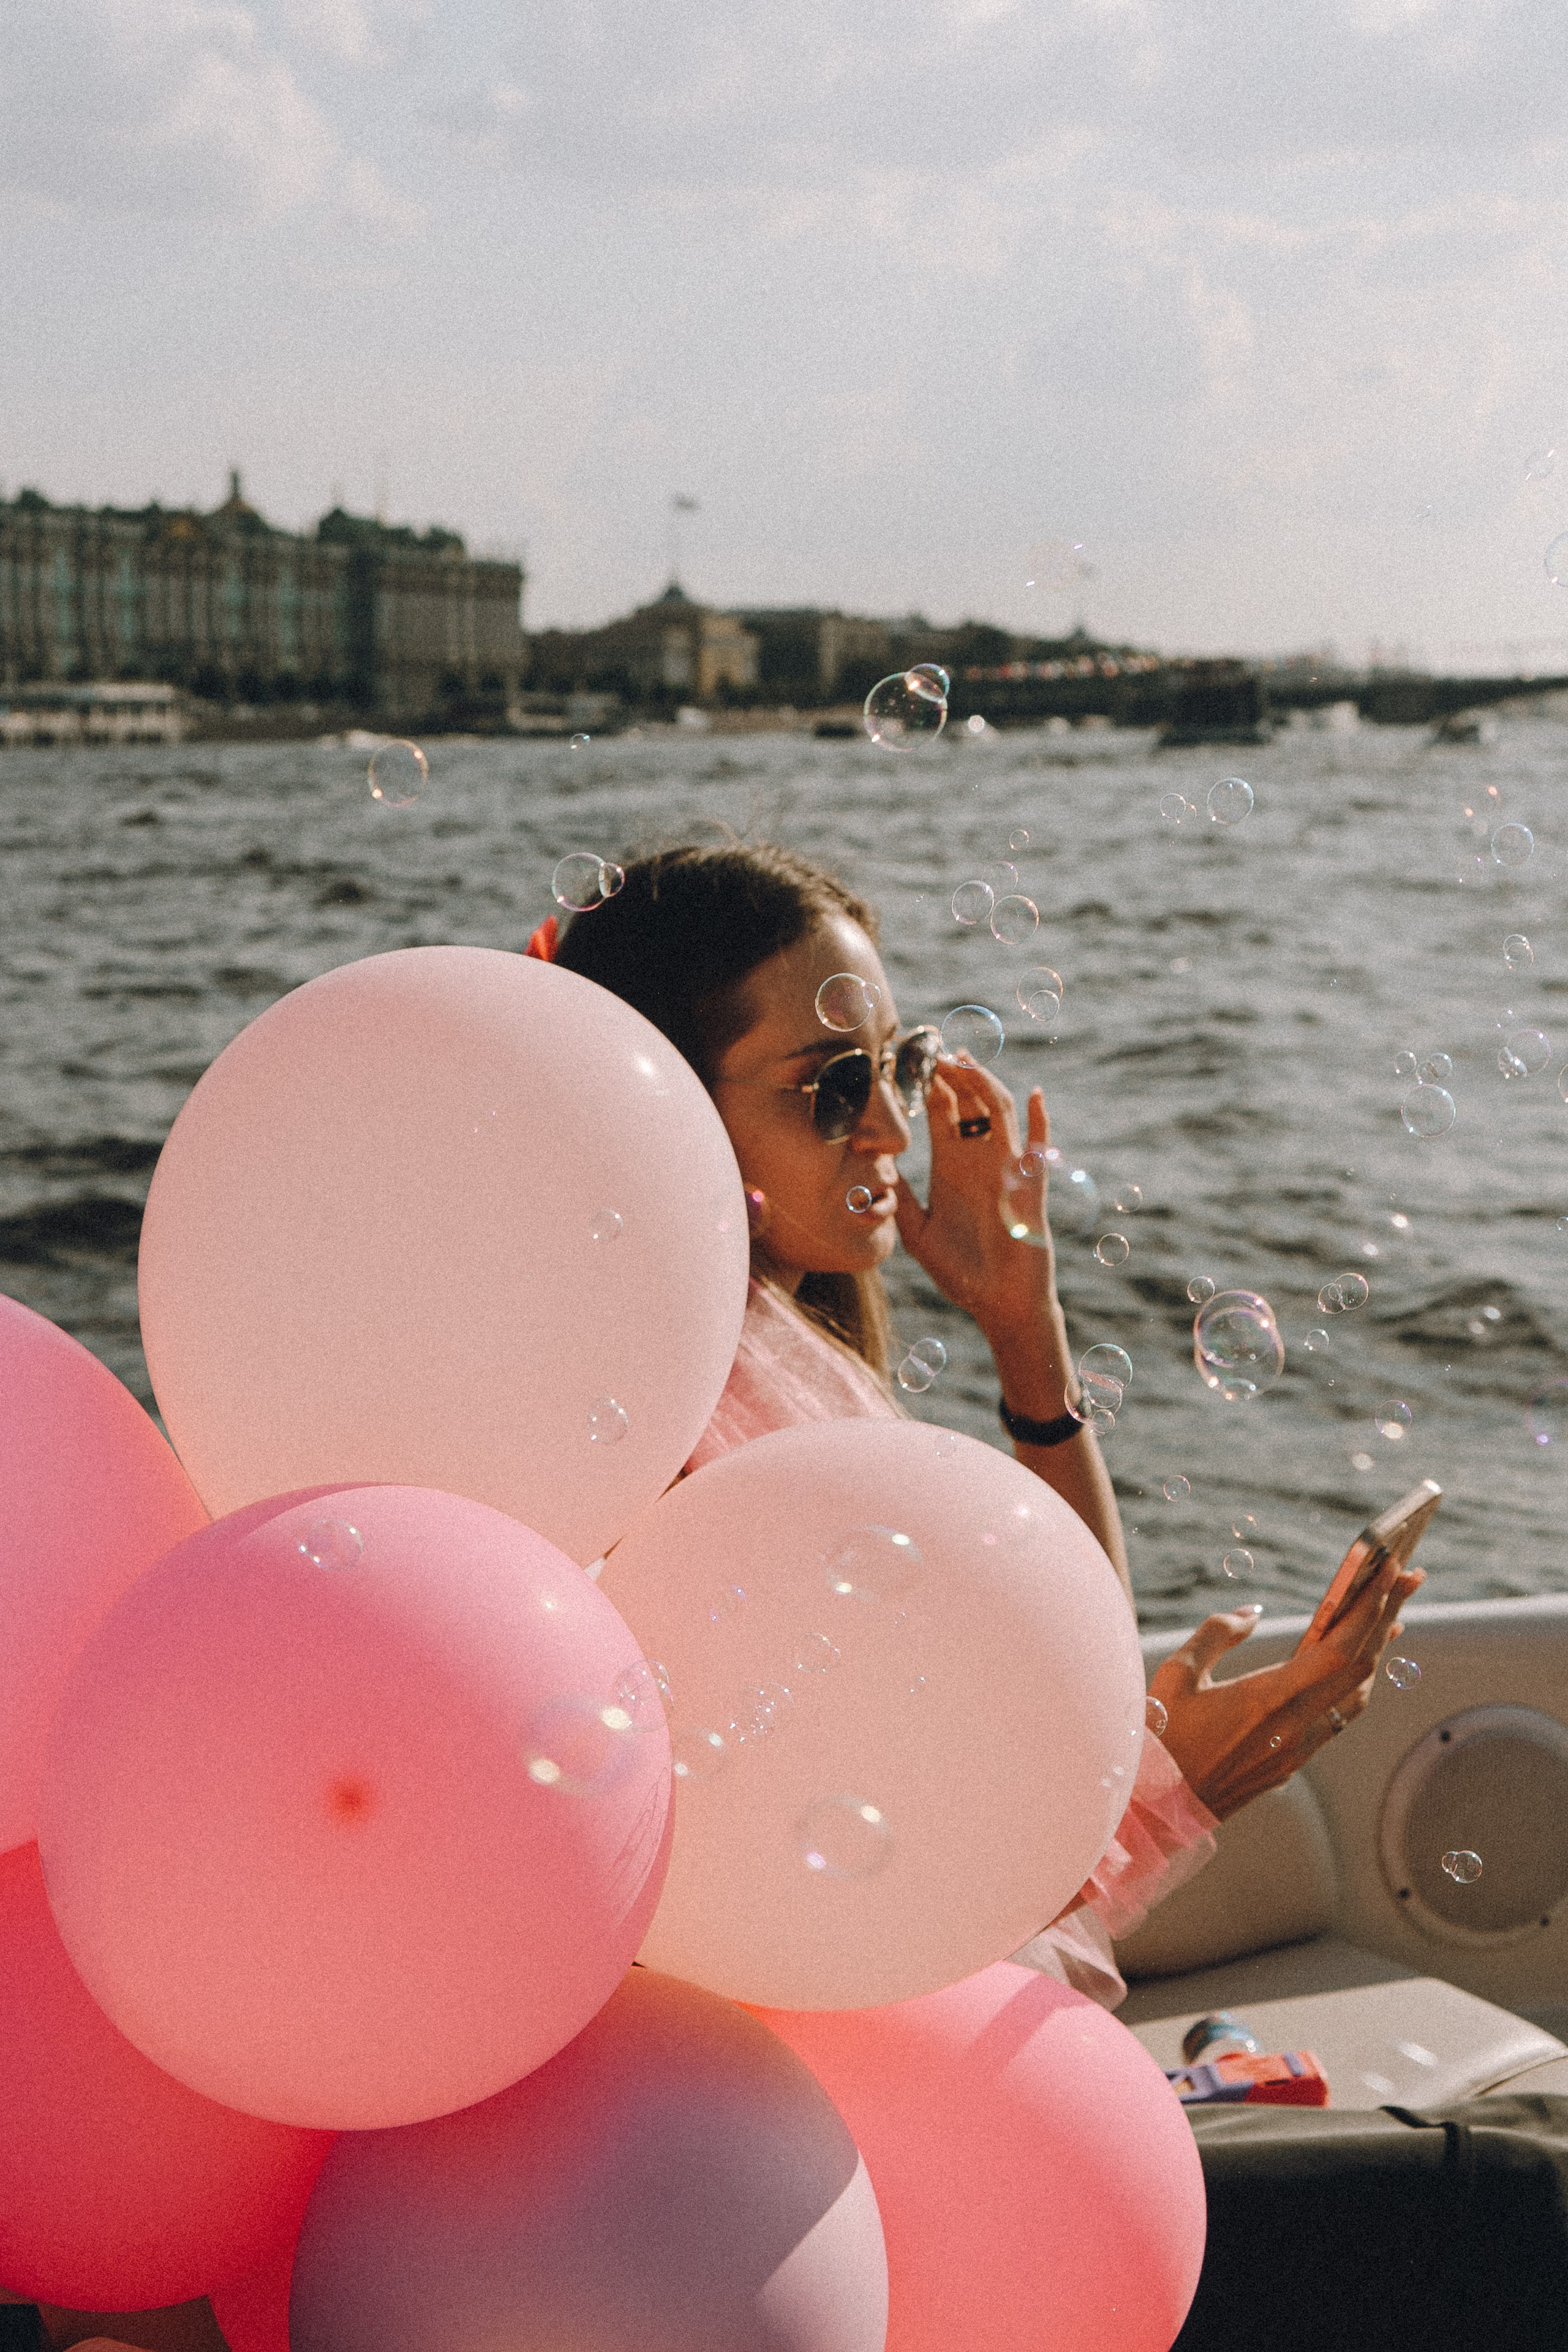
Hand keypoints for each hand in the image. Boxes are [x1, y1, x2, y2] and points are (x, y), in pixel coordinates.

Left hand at [893, 1058, 1058, 1341]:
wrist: (999, 1304)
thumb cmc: (959, 1271)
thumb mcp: (917, 1231)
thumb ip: (898, 1197)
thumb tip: (872, 1164)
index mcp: (951, 1166)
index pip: (941, 1113)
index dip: (929, 1086)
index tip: (910, 1059)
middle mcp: (978, 1160)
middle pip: (968, 1103)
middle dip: (953, 1073)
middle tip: (933, 1046)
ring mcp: (1006, 1169)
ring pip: (998, 1112)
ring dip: (984, 1084)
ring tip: (964, 1061)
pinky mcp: (1030, 1186)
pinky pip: (1039, 1146)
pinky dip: (1040, 1119)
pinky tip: (1034, 1093)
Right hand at [1149, 1557, 1424, 1820]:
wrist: (1159, 1808)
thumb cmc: (1162, 1738)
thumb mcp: (1178, 1674)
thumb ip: (1218, 1633)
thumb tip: (1255, 1612)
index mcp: (1270, 1698)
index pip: (1341, 1646)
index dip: (1370, 1605)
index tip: (1391, 1568)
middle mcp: (1297, 1725)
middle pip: (1362, 1663)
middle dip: (1388, 1614)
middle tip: (1408, 1575)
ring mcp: (1300, 1747)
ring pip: (1358, 1691)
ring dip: (1377, 1647)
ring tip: (1390, 1612)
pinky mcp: (1293, 1760)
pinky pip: (1340, 1713)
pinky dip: (1358, 1678)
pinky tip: (1357, 1661)